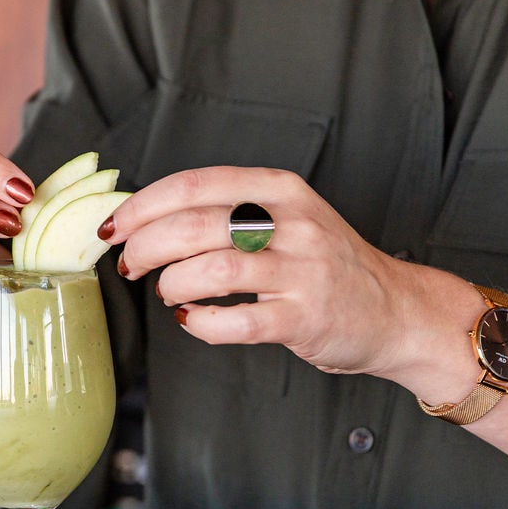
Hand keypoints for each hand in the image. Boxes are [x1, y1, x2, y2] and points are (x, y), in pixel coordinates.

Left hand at [101, 166, 425, 378]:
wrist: (394, 309)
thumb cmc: (323, 265)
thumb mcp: (284, 216)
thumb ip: (226, 210)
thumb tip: (143, 219)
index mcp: (279, 188)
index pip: (192, 185)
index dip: (141, 206)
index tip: (113, 227)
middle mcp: (292, 223)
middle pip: (193, 225)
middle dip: (145, 246)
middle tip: (129, 265)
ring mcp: (302, 271)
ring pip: (211, 269)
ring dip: (172, 283)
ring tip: (168, 291)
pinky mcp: (304, 318)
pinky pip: (236, 321)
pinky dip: (200, 323)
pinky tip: (192, 320)